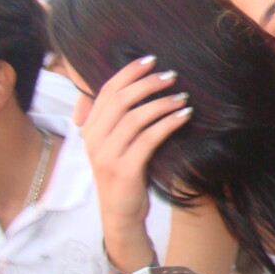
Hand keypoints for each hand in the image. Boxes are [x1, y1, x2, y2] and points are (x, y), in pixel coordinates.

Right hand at [77, 56, 191, 238]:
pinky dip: (168, 123)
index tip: (150, 60)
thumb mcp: (115, 144)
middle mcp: (94, 139)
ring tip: (183, 97)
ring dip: (162, 103)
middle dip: (148, 83)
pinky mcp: (124, 169)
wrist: (120, 213)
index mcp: (90, 128)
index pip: (106, 91)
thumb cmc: (124, 173)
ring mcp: (107, 155)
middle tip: (171, 75)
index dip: (128, 72)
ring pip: (135, 117)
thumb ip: (119, 119)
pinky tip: (184, 116)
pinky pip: (149, 138)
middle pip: (120, 100)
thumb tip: (140, 86)